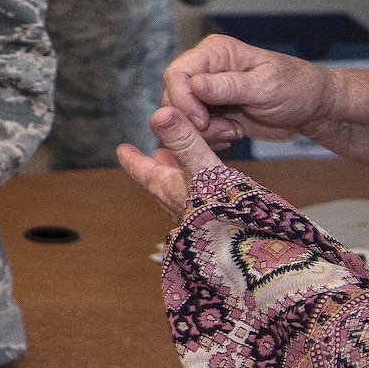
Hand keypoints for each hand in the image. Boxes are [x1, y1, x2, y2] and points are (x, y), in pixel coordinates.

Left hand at [117, 105, 224, 222]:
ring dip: (178, 178)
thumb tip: (158, 113)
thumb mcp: (203, 169)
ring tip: (178, 168)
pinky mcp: (213, 227)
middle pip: (161, 183)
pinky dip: (198, 191)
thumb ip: (183, 141)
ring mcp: (195, 220)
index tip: (121, 149)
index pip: (144, 172)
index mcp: (170, 191)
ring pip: (181, 193)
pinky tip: (209, 193)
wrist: (248, 254)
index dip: (133, 159)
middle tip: (154, 154)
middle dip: (157, 167)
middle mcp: (179, 207)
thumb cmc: (223, 213)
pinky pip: (199, 204)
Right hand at [161, 33, 333, 147]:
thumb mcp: (265, 87)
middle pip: (172, 96)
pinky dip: (210, 137)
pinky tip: (234, 134)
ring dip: (204, 132)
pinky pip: (194, 130)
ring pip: (181, 117)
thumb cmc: (296, 88)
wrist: (311, 108)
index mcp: (215, 52)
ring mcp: (207, 91)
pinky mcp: (212, 111)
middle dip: (192, 120)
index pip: (176, 73)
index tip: (203, 121)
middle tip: (224, 130)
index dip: (182, 100)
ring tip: (234, 131)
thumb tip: (194, 85)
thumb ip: (228, 86)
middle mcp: (206, 68)